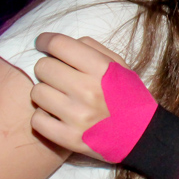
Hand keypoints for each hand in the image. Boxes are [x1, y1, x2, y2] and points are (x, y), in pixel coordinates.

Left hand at [30, 33, 153, 162]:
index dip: (46, 41)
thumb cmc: (128, 95)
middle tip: (58, 76)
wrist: (141, 134)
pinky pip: (37, 120)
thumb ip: (92, 49)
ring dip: (46, 93)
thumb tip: (57, 44)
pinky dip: (45, 117)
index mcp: (102, 69)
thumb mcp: (120, 66)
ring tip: (60, 97)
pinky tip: (58, 115)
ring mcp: (77, 116)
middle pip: (43, 67)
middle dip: (48, 68)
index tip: (43, 43)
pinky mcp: (68, 138)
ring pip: (37, 92)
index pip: (59, 45)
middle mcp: (88, 90)